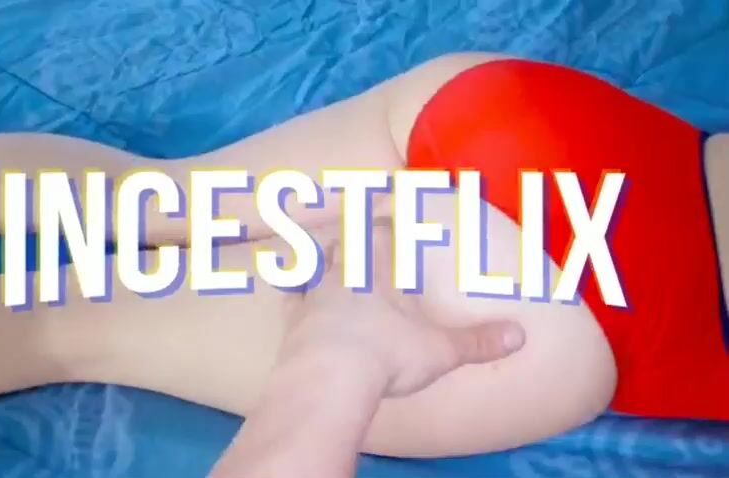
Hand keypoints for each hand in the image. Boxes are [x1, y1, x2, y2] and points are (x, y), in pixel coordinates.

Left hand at [282, 222, 525, 396]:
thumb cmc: (386, 356)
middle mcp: (338, 277)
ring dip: (316, 260)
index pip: (378, 235)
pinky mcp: (290, 326)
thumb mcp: (438, 351)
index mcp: (373, 272)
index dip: (383, 224)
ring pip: (310, 267)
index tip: (386, 214)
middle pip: (340, 245)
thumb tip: (520, 335)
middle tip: (351, 232)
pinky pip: (289, 301)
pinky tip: (290, 293)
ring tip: (318, 256)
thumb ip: (477, 342)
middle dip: (348, 238)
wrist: (328, 381)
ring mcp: (310, 299)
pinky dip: (291, 295)